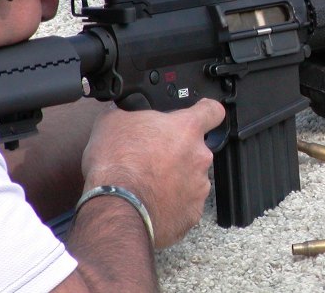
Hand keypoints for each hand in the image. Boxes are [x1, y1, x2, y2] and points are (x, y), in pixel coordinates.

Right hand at [80, 98, 224, 247]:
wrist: (116, 208)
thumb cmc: (117, 164)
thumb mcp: (112, 121)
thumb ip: (128, 112)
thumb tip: (123, 110)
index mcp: (186, 129)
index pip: (212, 111)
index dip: (206, 111)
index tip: (200, 114)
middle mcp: (199, 156)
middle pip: (196, 148)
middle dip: (179, 152)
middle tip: (154, 158)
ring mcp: (199, 187)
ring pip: (192, 177)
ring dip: (176, 178)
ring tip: (149, 183)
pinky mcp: (192, 213)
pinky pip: (185, 204)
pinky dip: (172, 203)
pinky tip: (152, 202)